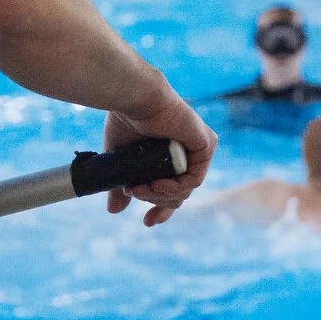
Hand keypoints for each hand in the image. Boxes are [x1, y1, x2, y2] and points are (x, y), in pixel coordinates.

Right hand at [103, 82, 216, 226]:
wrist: (135, 97)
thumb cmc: (127, 118)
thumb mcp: (121, 160)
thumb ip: (121, 185)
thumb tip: (114, 211)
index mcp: (170, 154)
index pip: (174, 190)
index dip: (162, 209)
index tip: (148, 222)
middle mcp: (188, 152)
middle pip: (180, 194)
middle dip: (159, 205)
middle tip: (140, 204)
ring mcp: (199, 148)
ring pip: (185, 190)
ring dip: (160, 195)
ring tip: (140, 189)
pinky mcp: (206, 144)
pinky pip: (195, 179)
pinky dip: (176, 187)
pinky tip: (158, 185)